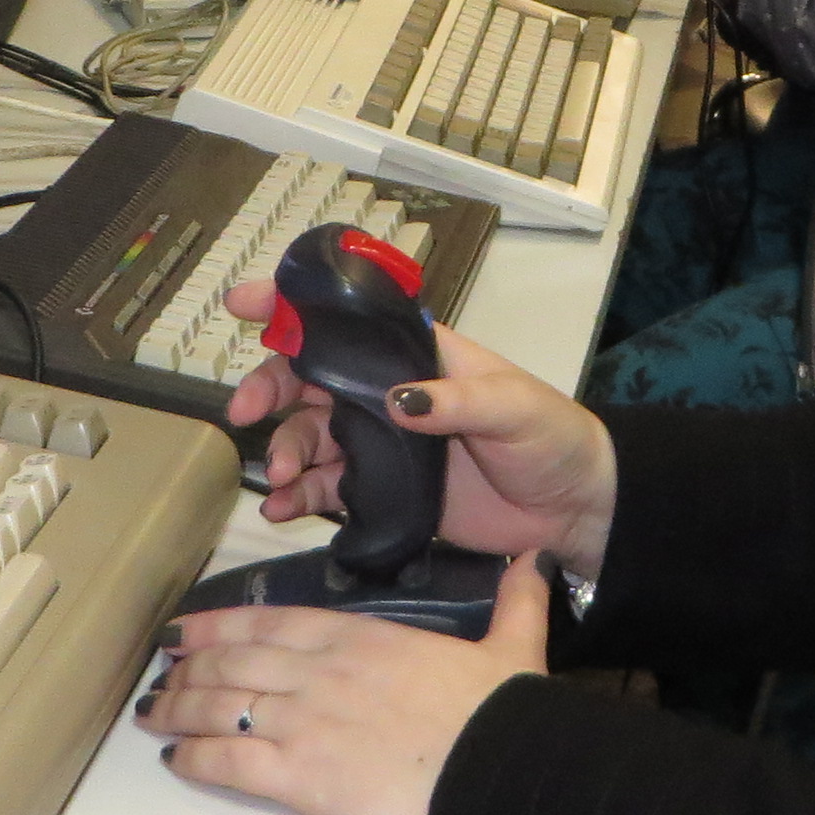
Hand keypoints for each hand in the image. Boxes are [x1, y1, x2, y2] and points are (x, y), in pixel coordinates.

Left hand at [140, 555, 546, 814]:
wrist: (499, 776)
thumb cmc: (504, 718)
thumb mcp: (514, 648)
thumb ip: (516, 602)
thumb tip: (533, 560)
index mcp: (361, 638)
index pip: (270, 621)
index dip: (219, 625)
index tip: (187, 630)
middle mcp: (320, 672)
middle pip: (233, 662)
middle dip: (189, 670)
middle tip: (161, 677)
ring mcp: (304, 722)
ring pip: (220, 706)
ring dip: (178, 709)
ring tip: (153, 714)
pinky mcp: (299, 776)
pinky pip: (228, 763)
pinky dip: (194, 758)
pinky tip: (174, 760)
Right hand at [224, 283, 616, 570]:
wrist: (570, 510)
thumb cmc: (550, 439)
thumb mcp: (512, 406)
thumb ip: (455, 401)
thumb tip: (396, 401)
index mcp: (417, 355)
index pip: (349, 321)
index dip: (293, 308)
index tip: (245, 305)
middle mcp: (388, 394)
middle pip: (310, 379)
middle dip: (268, 387)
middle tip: (245, 412)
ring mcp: (381, 444)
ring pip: (310, 436)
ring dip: (284, 450)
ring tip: (280, 477)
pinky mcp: (383, 493)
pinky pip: (327, 489)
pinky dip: (298, 497)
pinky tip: (282, 508)